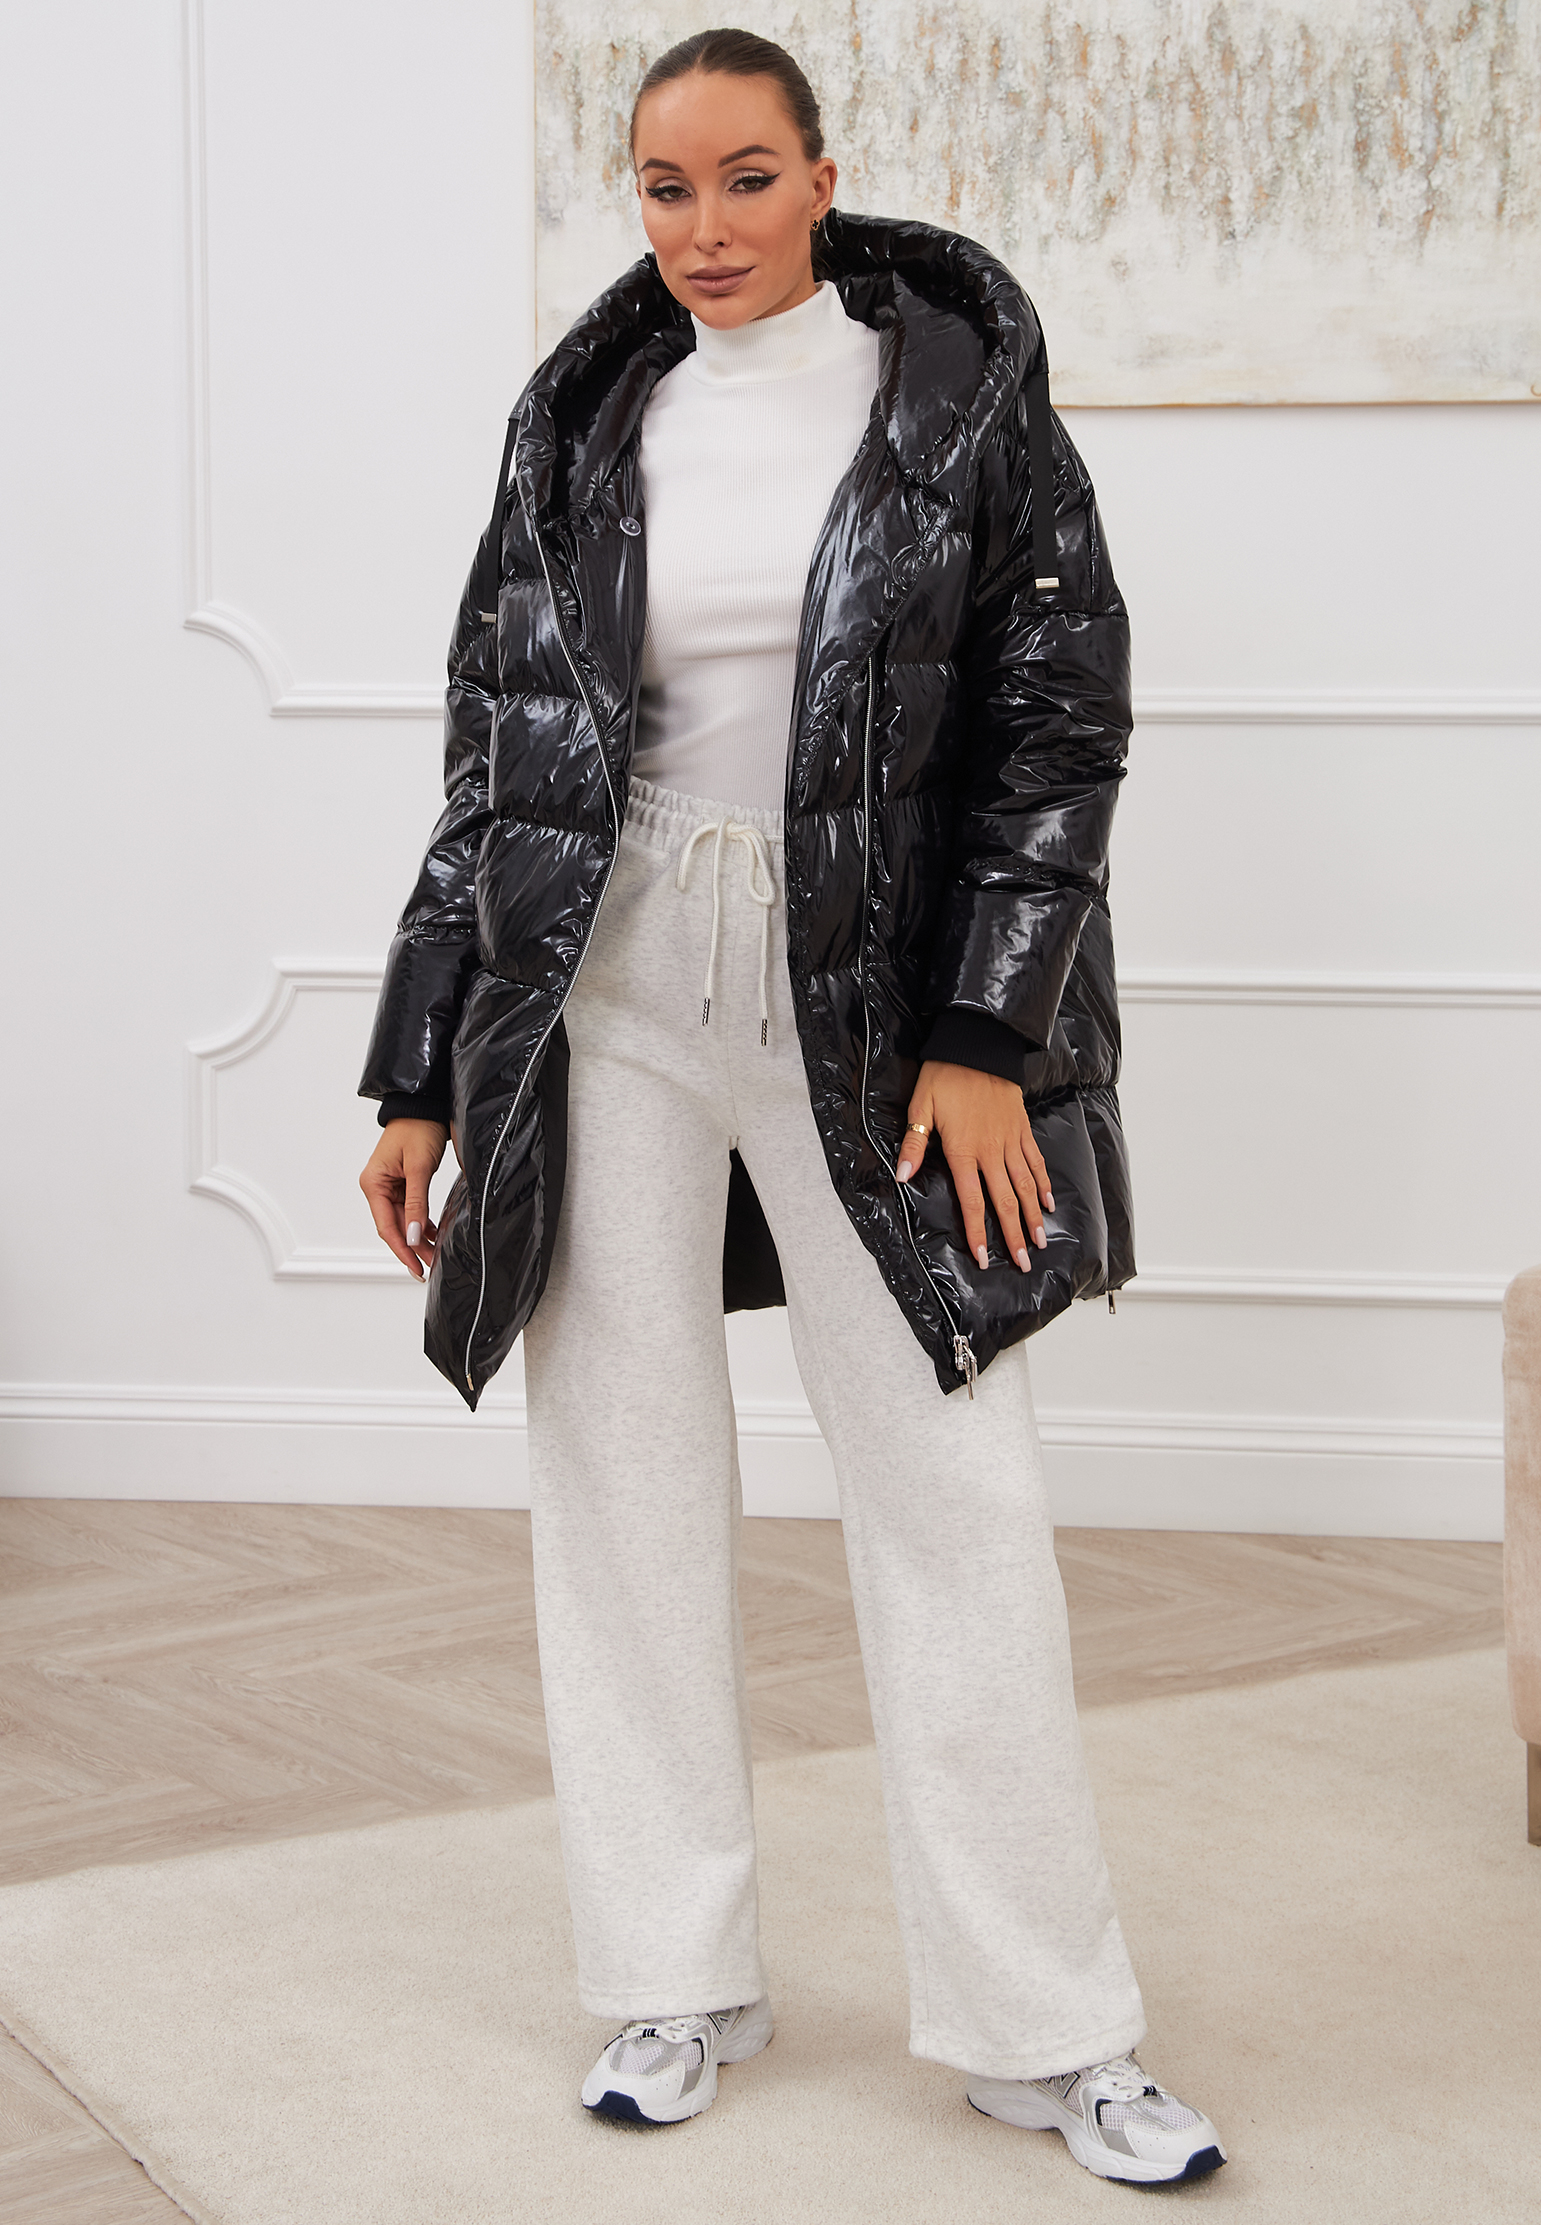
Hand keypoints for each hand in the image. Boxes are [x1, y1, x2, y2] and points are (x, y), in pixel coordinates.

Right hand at [359, 1119, 448, 1280]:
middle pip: (394, 1226)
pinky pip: (410, 1210)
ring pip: (403, 1221)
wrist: (423, 1107)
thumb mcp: (419, 1168)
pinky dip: (421, 1223)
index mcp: (373, 1184)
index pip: (386, 1226)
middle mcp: (377, 1187)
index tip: (416, 1267)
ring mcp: (389, 1186)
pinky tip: (432, 1235)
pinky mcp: (402, 1184)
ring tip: (434, 1255)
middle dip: (412, 1247)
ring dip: (418, 1238)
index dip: (402, 1250)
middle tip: (429, 1266)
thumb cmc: (417, 1129)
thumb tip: (413, 1235)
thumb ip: (416, 1204)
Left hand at [896, 1060, 1053, 1272]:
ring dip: (1033, 1216)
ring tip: (1040, 1242)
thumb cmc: (944, 1076)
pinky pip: (1035, 1160)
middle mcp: (991, 1150)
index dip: (978, 1232)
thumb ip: (913, 1145)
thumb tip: (902, 1176)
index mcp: (964, 1150)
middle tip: (1024, 1264)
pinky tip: (1047, 1202)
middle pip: (1006, 1201)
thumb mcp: (920, 1108)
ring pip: (1025, 1185)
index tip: (986, 1259)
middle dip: (1013, 1236)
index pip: (973, 1201)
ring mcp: (1010, 1140)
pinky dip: (1042, 1183)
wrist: (977, 1045)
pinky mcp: (1022, 1128)